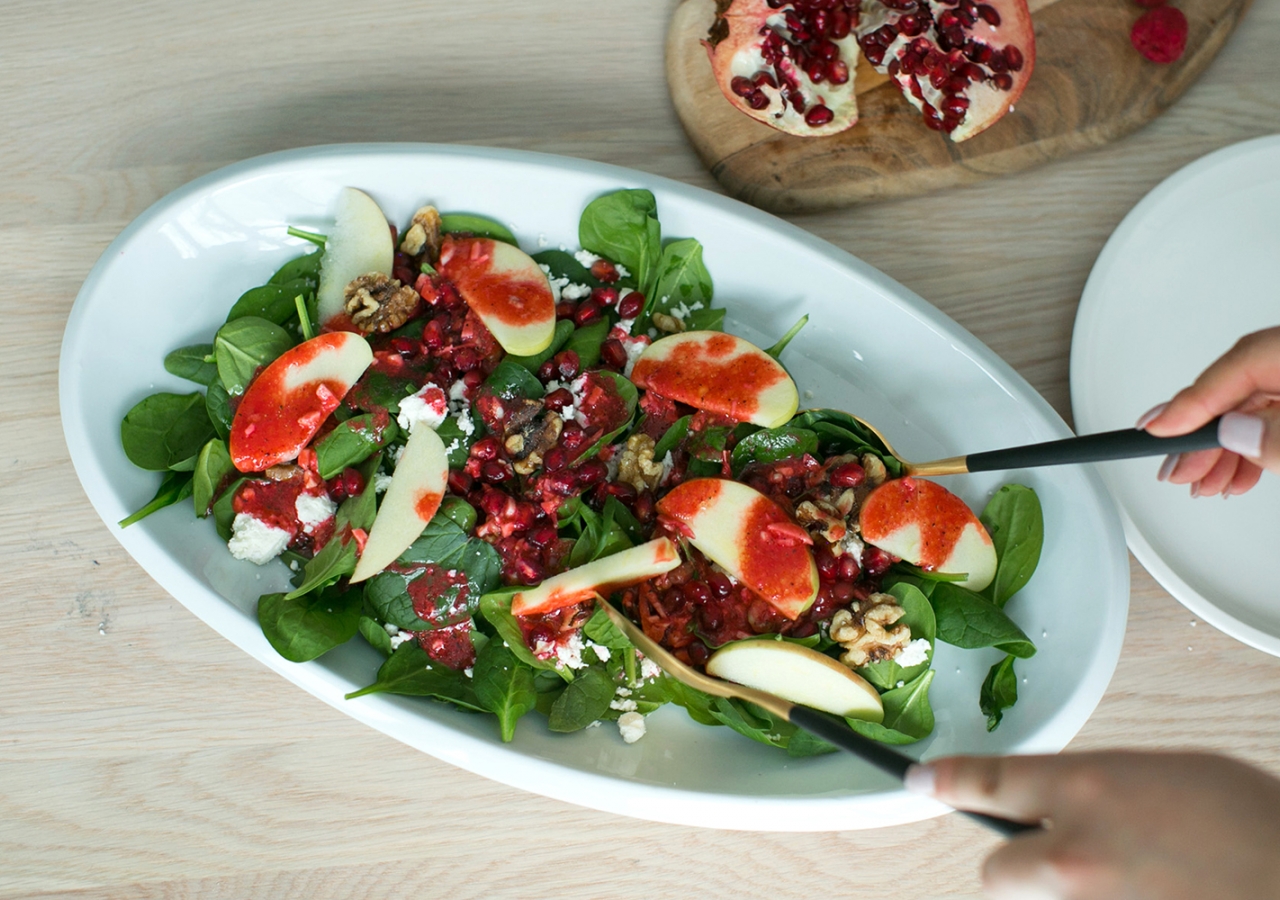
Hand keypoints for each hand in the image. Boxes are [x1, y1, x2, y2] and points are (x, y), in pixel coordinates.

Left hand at [907, 751, 1279, 899]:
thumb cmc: (1254, 826)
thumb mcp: (1167, 776)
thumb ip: (1100, 789)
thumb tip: (1068, 803)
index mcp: (1087, 789)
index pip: (988, 781)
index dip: (948, 781)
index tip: (923, 781)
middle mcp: (1074, 853)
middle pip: (994, 871)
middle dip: (1021, 866)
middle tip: (1066, 861)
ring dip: (1071, 896)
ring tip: (1138, 883)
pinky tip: (1150, 893)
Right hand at [1137, 326, 1279, 496]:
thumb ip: (1278, 435)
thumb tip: (1234, 431)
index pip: (1235, 367)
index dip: (1189, 403)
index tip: (1155, 430)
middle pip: (1237, 389)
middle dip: (1201, 435)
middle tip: (1175, 469)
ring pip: (1252, 406)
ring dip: (1221, 448)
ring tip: (1203, 483)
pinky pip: (1271, 414)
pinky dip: (1250, 445)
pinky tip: (1235, 473)